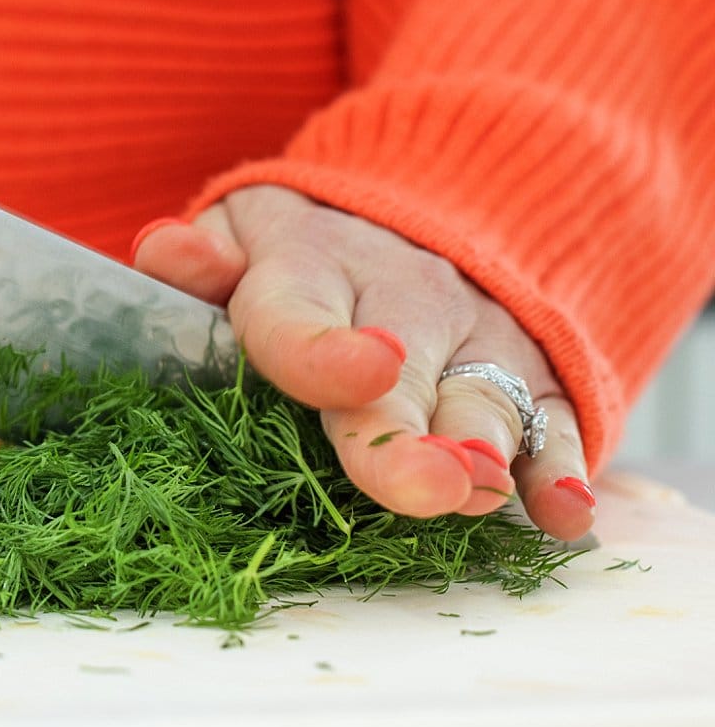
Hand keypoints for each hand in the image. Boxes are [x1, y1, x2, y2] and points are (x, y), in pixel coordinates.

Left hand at [133, 185, 594, 540]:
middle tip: (426, 481)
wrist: (410, 215)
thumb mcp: (237, 238)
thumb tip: (163, 253)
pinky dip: (559, 465)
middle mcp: (398, 300)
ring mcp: (470, 335)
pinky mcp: (527, 367)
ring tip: (481, 488)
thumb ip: (197, 262)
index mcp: (308, 268)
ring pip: (483, 395)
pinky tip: (563, 511)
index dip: (322, 350)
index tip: (364, 369)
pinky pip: (553, 416)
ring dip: (486, 444)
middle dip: (407, 433)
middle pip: (401, 375)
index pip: (299, 312)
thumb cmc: (295, 257)